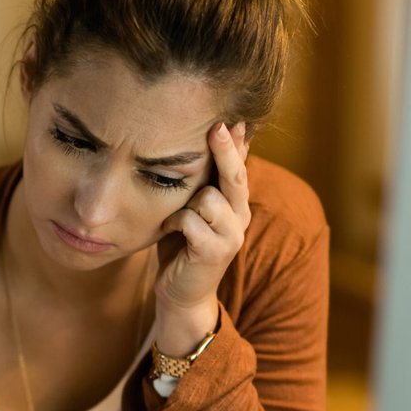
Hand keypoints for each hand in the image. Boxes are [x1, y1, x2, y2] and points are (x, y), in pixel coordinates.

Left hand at [153, 121, 250, 355]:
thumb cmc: (182, 244)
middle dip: (225, 149)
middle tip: (217, 126)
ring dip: (184, 202)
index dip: (236, 142)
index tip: (232, 117)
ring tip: (175, 217)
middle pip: (234, 174)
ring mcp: (231, 234)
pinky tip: (169, 230)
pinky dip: (175, 222)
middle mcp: (240, 215)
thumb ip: (200, 182)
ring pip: (208, 197)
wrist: (181, 292)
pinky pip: (191, 220)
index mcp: (235, 203)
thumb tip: (206, 144)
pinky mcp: (215, 251)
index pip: (239, 165)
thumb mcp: (191, 208)